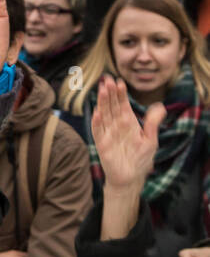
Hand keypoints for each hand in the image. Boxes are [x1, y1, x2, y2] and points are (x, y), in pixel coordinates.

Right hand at [92, 74, 163, 191]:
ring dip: (103, 102)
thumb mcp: (150, 140)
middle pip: (112, 106)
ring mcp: (108, 134)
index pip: (123, 104)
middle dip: (110, 93)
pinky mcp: (102, 144)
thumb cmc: (141, 159)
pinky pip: (98, 131)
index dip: (121, 93)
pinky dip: (97, 123)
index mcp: (128, 122)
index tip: (120, 81)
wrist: (130, 178)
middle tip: (108, 79)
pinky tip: (97, 113)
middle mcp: (116, 125)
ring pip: (104, 114)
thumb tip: (160, 106)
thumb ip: (153, 123)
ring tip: (103, 89)